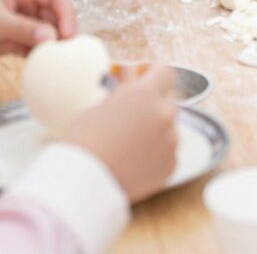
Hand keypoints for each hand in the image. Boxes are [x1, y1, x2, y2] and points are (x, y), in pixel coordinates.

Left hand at [0, 0, 75, 64]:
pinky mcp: (17, 41)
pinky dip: (41, 56)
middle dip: (62, 32)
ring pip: (48, 33)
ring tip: (57, 62)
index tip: (68, 33)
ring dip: (53, 46)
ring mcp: (23, 23)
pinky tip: (43, 66)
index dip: (66, 12)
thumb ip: (24, 28)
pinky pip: (36, 48)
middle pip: (55, 16)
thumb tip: (52, 37)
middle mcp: (28, 4)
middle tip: (66, 51)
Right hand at [67, 66, 178, 202]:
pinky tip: (137, 159)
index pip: (165, 73)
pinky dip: (157, 152)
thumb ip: (124, 92)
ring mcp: (170, 141)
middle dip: (156, 102)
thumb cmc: (86, 140)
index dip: (155, 75)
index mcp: (145, 94)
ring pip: (171, 126)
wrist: (85, 182)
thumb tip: (133, 79)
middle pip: (170, 99)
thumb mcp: (102, 105)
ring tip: (132, 143)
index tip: (147, 81)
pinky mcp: (171, 164)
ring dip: (157, 128)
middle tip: (137, 114)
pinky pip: (169, 150)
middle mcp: (163, 114)